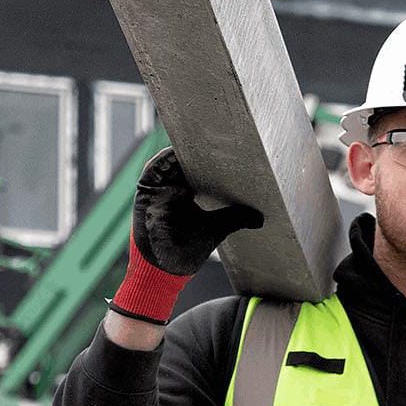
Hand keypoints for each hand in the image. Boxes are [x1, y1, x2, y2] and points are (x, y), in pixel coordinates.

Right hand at [109, 147, 262, 324]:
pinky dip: (161, 163)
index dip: (204, 155)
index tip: (221, 142)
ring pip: (165, 164)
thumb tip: (260, 218)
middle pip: (180, 162)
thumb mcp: (217, 229)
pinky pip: (150, 174)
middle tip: (210, 134)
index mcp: (185, 194)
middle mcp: (171, 190)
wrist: (165, 271)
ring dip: (176, 152)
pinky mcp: (145, 196)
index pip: (195, 168)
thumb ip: (236, 219)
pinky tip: (173, 154)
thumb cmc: (186, 251)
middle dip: (193, 148)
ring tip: (193, 139)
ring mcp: (157, 192)